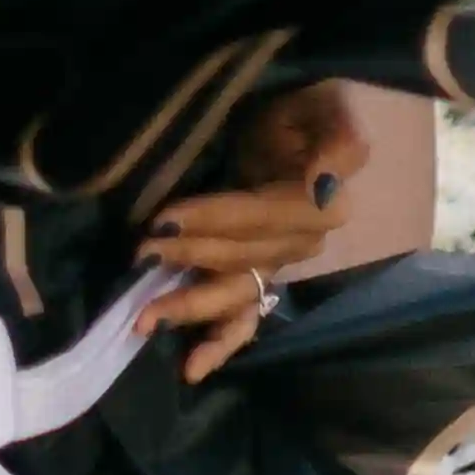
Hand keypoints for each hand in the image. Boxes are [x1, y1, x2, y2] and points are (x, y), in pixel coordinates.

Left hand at [139, 83, 369, 383]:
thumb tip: (322, 186)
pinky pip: (245, 317)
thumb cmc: (310, 106)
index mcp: (318, 206)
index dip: (210, 218)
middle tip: (138, 256)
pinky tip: (191, 368)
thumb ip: (336, 142)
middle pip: (238, 257)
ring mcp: (280, 264)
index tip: (163, 219)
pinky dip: (220, 344)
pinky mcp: (261, 274)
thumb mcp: (328, 108)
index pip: (254, 215)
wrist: (302, 118)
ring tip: (145, 321)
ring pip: (235, 294)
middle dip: (185, 258)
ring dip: (190, 308)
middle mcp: (303, 243)